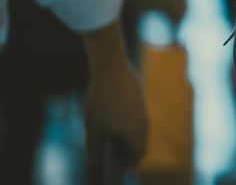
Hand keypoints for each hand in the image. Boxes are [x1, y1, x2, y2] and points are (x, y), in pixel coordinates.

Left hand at [81, 26, 148, 165]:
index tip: (121, 169)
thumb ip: (93, 145)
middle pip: (140, 143)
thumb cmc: (99, 98)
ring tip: (112, 141)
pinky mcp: (141, 98)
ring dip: (129, 138)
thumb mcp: (91, 125)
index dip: (130, 164)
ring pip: (140, 130)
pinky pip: (138, 117)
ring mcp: (143, 109)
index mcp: (134, 132)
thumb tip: (93, 161)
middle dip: (129, 152)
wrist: (111, 68)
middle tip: (114, 157)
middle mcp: (143, 122)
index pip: (138, 154)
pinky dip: (130, 125)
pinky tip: (114, 122)